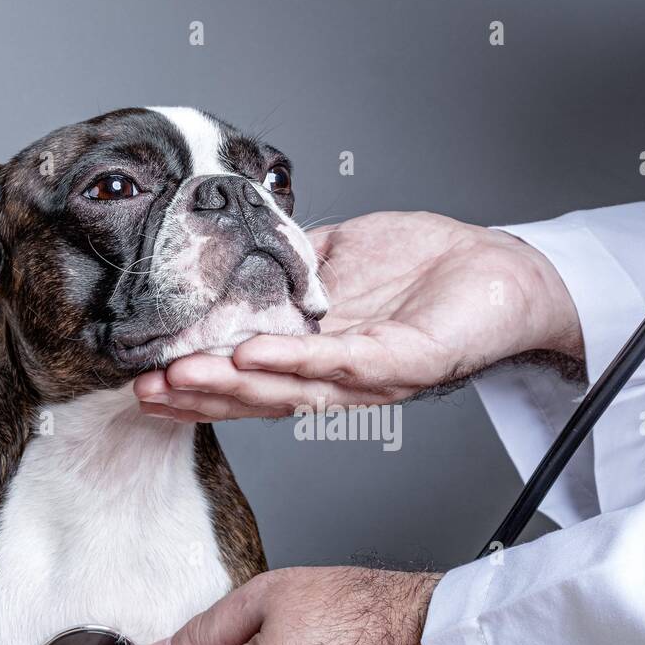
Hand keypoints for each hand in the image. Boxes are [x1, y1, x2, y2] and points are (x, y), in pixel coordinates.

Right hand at [133, 211, 579, 420]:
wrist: (498, 269)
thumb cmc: (426, 267)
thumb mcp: (336, 256)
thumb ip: (286, 262)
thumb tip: (232, 249)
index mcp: (317, 354)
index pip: (249, 374)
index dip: (198, 381)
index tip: (146, 377)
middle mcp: (338, 377)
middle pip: (261, 395)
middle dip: (201, 393)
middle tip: (149, 387)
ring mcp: (371, 376)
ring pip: (293, 390)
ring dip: (234, 386)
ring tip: (183, 376)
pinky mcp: (406, 362)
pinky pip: (345, 365)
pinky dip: (298, 360)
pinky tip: (254, 351)